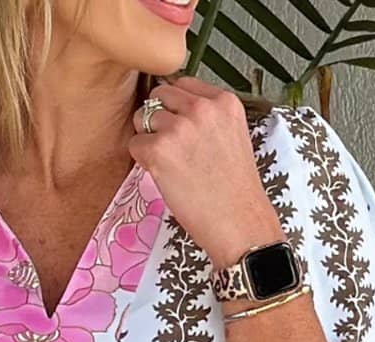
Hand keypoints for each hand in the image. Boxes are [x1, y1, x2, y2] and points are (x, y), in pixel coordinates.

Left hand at [128, 77, 284, 268]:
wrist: (239, 224)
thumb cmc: (235, 191)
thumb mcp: (233, 137)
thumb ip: (208, 118)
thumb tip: (175, 111)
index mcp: (224, 102)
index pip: (184, 84)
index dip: (176, 107)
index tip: (180, 127)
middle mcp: (202, 108)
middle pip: (160, 95)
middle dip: (159, 118)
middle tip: (171, 148)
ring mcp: (179, 128)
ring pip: (143, 118)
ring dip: (149, 140)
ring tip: (170, 164)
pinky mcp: (159, 150)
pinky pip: (135, 145)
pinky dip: (142, 161)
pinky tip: (164, 176)